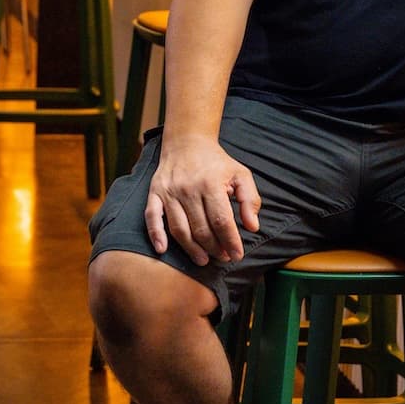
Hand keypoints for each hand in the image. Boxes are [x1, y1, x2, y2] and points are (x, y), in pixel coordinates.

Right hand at [144, 132, 261, 265]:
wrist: (188, 142)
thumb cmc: (217, 163)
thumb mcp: (241, 174)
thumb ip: (250, 200)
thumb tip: (252, 227)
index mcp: (211, 184)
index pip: (221, 221)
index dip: (230, 241)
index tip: (237, 255)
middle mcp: (188, 189)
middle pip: (201, 229)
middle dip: (214, 248)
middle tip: (223, 257)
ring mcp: (169, 192)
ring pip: (179, 229)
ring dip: (191, 249)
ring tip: (204, 260)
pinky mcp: (154, 193)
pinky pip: (152, 217)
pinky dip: (155, 235)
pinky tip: (162, 250)